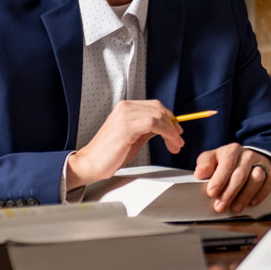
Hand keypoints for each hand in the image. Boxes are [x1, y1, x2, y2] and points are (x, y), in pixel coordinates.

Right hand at [65, 100, 186, 187]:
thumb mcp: (134, 137)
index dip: (169, 118)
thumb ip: (148, 129)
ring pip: (158, 115)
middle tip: (179, 140)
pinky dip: (166, 133)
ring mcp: (125, 116)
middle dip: (173, 125)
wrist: (92, 163)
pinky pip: (153, 123)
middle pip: (159, 109)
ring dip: (172, 131)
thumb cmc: (110, 153)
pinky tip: (169, 142)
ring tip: (175, 144)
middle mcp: (125, 108)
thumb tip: (165, 128)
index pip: (154, 106)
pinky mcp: (126, 126)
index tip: (177, 131)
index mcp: (126, 108)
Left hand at [195, 143, 270, 212]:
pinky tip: (251, 203)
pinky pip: (268, 184)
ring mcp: (261, 164)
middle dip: (229, 193)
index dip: (219, 180)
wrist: (249, 158)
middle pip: (240, 175)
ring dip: (244, 196)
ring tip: (235, 208)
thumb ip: (204, 164)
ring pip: (256, 179)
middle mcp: (248, 155)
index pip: (226, 164)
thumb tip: (200, 174)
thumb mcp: (212, 158)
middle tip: (220, 207)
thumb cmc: (227, 162)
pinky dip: (260, 195)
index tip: (211, 193)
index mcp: (231, 150)